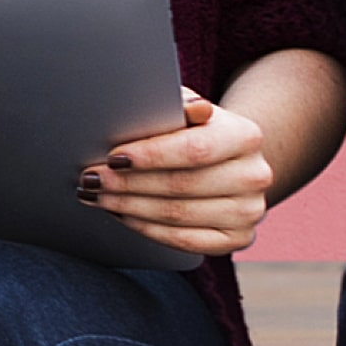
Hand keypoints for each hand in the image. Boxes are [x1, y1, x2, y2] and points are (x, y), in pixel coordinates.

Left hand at [83, 88, 279, 256]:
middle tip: (90, 180)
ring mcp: (249, 211)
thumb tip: (185, 109)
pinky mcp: (238, 238)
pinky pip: (185, 241)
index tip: (112, 157)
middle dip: (128, 184)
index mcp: (246, 135)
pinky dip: (147, 229)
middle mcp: (255, 175)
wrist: (227, 159)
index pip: (194, 149)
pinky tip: (122, 216)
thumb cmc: (194, 129)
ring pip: (179, 216)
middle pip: (182, 185)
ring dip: (129, 208)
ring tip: (98, 197)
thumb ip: (176, 104)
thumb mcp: (186, 109)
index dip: (150, 156)